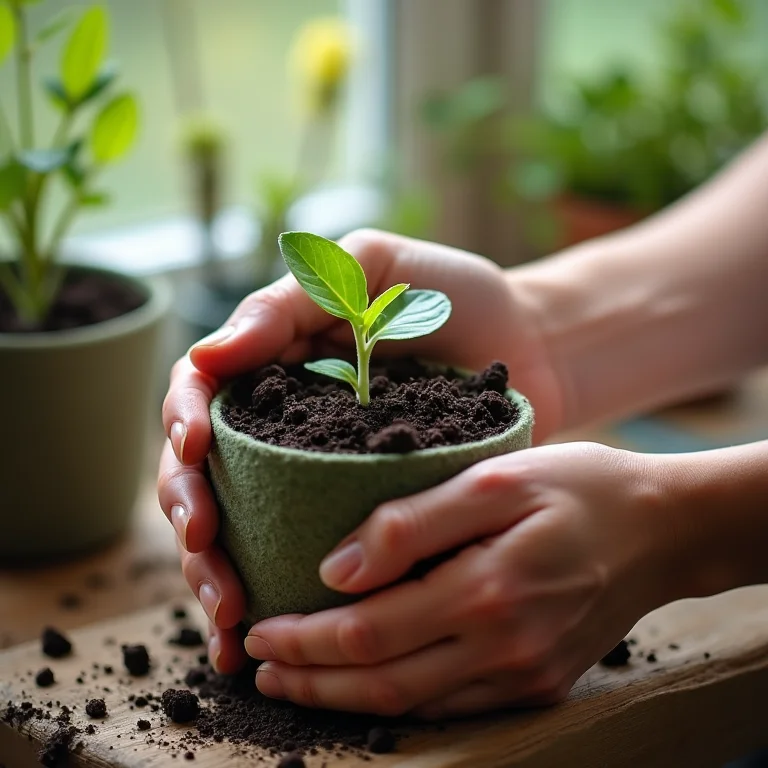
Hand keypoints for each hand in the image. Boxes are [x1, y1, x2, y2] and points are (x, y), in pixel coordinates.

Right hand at [158, 228, 564, 673]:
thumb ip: (293, 302)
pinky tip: (256, 628)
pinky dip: (271, 592)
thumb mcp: (371, 269)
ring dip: (217, 571)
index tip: (195, 450)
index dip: (182, 419)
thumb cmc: (454, 295)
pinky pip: (299, 550)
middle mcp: (284, 419)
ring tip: (229, 615)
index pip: (200, 390)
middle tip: (206, 553)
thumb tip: (207, 357)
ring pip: (240, 522)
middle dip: (191, 514)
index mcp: (274, 357)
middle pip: (204, 471)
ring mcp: (315, 468)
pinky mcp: (355, 508)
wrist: (535, 346)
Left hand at [243, 442, 685, 717]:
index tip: (260, 629)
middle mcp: (503, 648)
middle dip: (310, 680)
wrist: (660, 529)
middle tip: (258, 666)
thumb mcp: (495, 478)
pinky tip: (369, 683)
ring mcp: (524, 674)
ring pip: (413, 704)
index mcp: (487, 590)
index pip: (370, 632)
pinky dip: (399, 700)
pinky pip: (454, 706)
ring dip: (345, 697)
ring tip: (295, 683)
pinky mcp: (538, 682)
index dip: (306, 638)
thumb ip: (413, 523)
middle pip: (382, 682)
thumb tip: (335, 569)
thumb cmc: (577, 488)